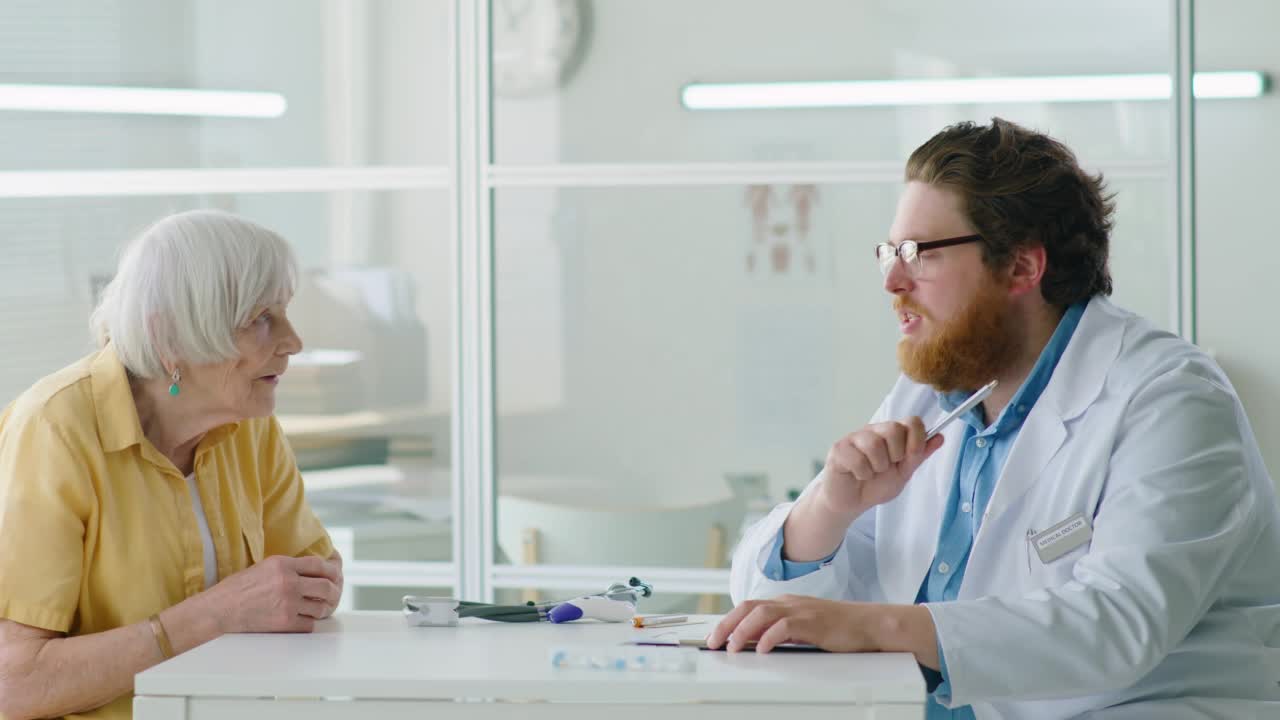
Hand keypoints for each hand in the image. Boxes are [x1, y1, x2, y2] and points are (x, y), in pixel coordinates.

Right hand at [207, 555, 342, 632]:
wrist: (220, 609)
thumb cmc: (238, 589)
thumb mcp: (264, 567)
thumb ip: (289, 567)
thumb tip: (313, 572)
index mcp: (283, 565)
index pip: (318, 564)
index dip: (332, 569)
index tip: (335, 574)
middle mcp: (288, 582)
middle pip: (326, 586)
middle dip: (334, 591)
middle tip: (333, 594)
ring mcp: (288, 603)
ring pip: (321, 607)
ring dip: (323, 609)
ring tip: (319, 608)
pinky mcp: (284, 623)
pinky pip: (310, 624)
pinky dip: (310, 623)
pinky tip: (305, 619)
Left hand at [705, 595, 880, 652]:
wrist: (868, 623)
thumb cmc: (838, 627)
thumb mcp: (803, 627)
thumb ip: (780, 631)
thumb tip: (755, 642)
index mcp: (785, 602)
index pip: (749, 607)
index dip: (728, 620)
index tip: (715, 636)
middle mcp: (789, 602)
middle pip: (749, 607)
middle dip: (727, 624)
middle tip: (713, 642)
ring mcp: (801, 610)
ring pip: (762, 613)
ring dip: (743, 630)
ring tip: (733, 646)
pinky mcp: (813, 622)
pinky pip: (785, 626)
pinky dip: (771, 636)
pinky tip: (763, 648)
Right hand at [819, 417, 943, 516]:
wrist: (852, 503)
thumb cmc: (875, 485)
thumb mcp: (903, 473)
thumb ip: (918, 455)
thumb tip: (940, 437)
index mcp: (890, 434)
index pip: (911, 421)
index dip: (916, 437)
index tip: (912, 455)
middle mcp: (872, 431)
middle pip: (893, 428)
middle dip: (896, 454)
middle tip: (887, 467)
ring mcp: (854, 438)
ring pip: (874, 444)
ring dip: (877, 466)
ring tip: (872, 473)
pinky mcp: (838, 449)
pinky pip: (857, 459)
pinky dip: (862, 473)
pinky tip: (858, 475)